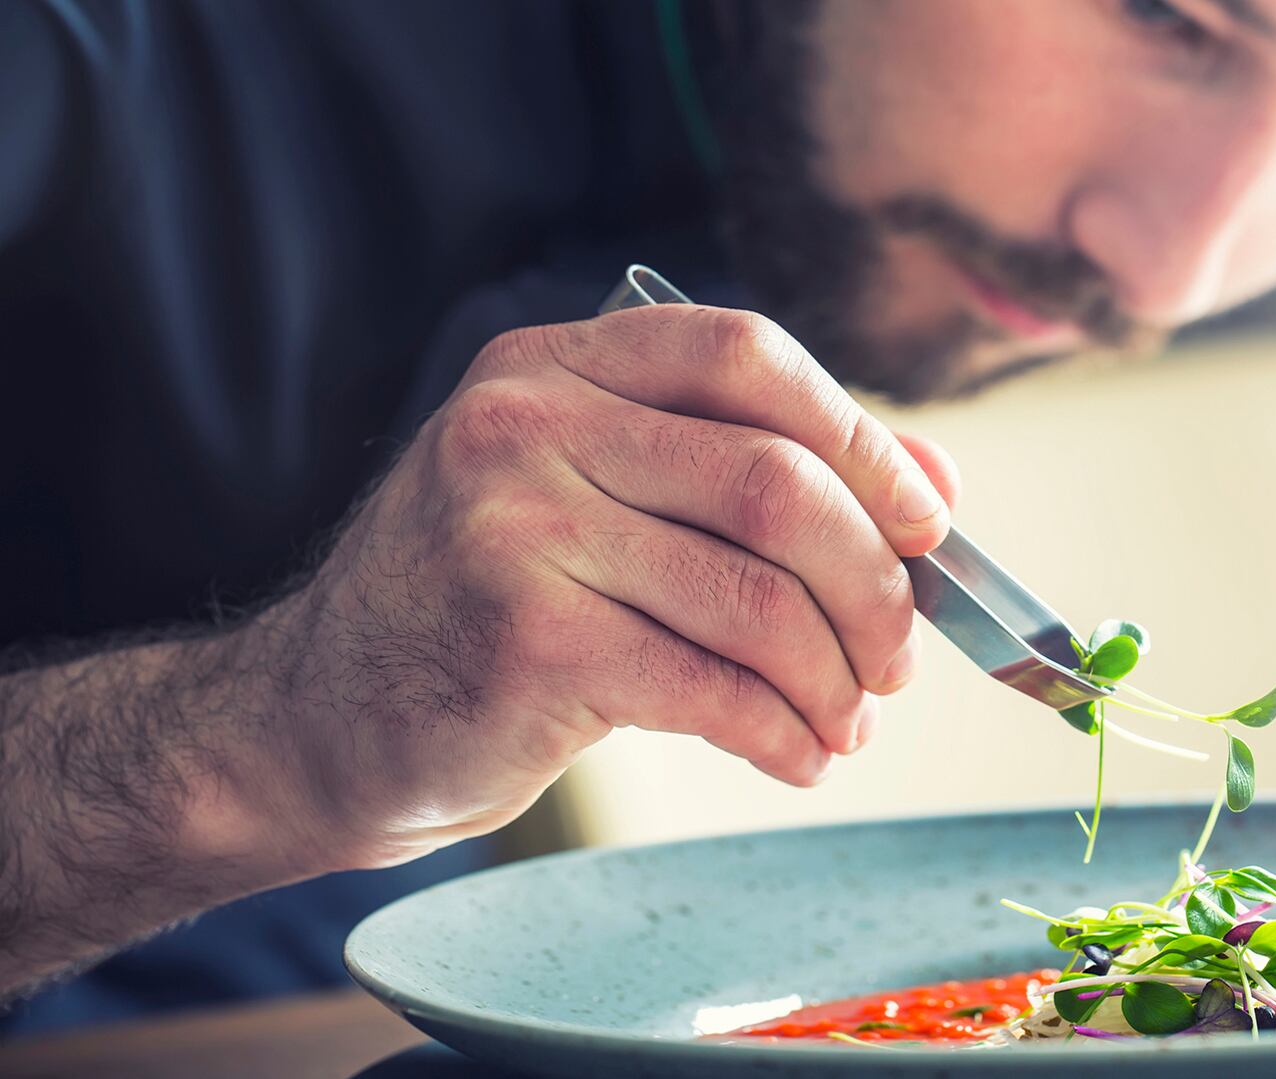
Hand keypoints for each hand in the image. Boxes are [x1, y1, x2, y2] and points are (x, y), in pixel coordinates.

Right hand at [252, 305, 959, 867]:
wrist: (317, 718)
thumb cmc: (486, 606)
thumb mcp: (600, 502)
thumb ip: (753, 474)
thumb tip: (935, 486)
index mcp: (556, 365)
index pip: (749, 356)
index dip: (865, 438)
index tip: (926, 522)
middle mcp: (525, 426)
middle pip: (777, 484)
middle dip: (873, 586)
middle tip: (896, 659)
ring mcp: (514, 531)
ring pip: (757, 598)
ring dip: (835, 679)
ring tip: (847, 723)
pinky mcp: (522, 644)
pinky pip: (711, 687)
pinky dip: (783, 733)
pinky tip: (797, 756)